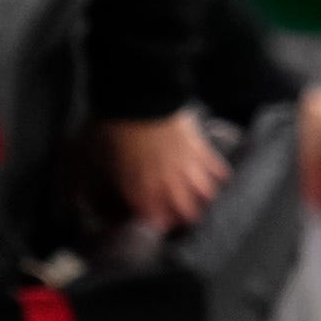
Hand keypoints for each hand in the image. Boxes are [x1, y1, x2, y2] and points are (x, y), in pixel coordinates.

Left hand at [104, 108, 230, 230]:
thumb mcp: (102, 157)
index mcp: (142, 188)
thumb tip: (100, 194)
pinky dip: (219, 175)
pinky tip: (219, 177)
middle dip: (186, 217)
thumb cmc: (117, 127)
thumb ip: (109, 180)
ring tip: (203, 200)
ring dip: (205, 199)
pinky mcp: (201, 149)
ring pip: (207, 196)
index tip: (159, 221)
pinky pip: (218, 170)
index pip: (157, 219)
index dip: (159, 223)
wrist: (140, 98)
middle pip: (188, 213)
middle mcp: (168, 184)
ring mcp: (187, 168)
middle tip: (183, 215)